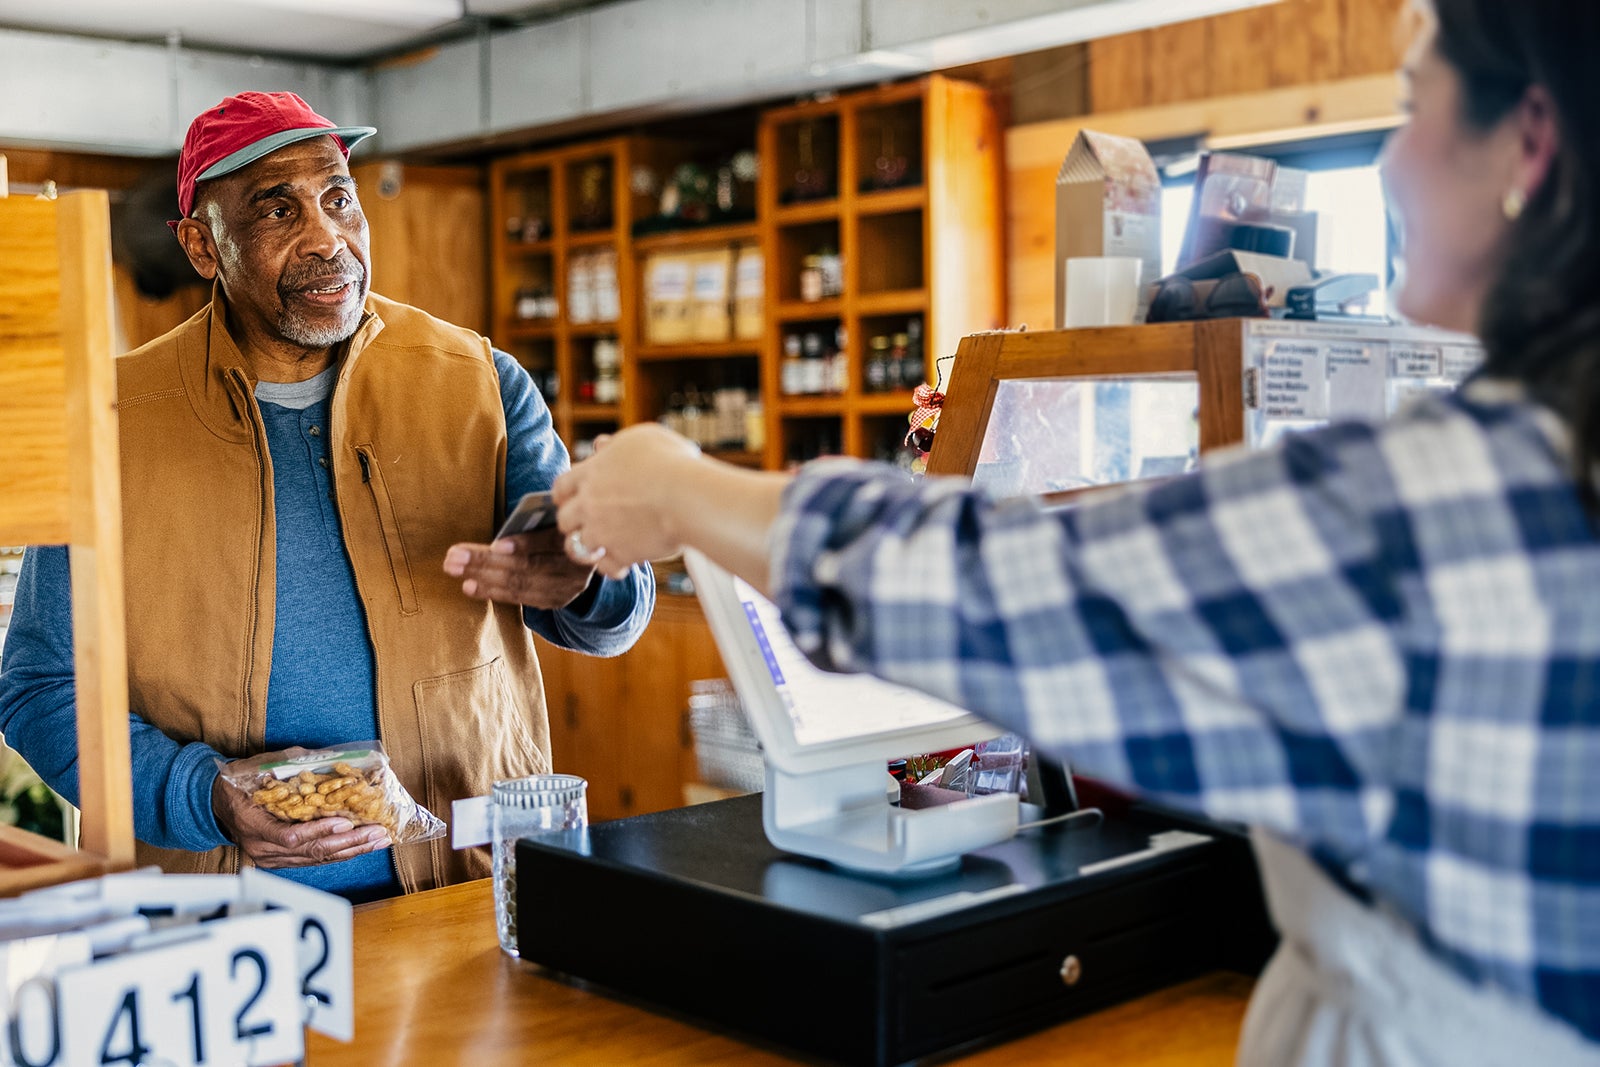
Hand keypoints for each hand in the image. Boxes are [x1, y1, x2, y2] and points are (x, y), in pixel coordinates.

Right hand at [212, 775, 389, 868]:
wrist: (214, 804)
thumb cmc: (236, 783)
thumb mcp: (255, 768)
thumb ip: (287, 762)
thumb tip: (321, 756)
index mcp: (253, 824)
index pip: (289, 836)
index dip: (318, 831)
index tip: (344, 822)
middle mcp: (262, 848)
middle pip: (310, 851)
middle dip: (348, 842)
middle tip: (376, 833)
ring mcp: (272, 858)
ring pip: (316, 858)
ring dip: (351, 850)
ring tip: (378, 840)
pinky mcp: (281, 861)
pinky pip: (314, 859)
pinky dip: (340, 853)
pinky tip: (361, 846)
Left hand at [442, 524, 597, 607]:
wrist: (592, 549)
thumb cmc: (562, 524)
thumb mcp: (557, 516)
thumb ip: (536, 520)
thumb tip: (498, 529)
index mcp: (578, 536)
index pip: (550, 542)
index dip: (524, 544)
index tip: (495, 545)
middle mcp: (576, 567)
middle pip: (528, 566)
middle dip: (487, 561)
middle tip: (454, 556)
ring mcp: (568, 588)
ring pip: (521, 585)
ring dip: (483, 577)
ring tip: (454, 569)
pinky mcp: (557, 600)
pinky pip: (521, 598)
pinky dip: (493, 592)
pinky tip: (469, 587)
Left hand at [551, 425, 705, 577]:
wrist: (687, 497)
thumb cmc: (671, 462)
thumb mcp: (643, 439)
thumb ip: (617, 444)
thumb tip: (601, 445)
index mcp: (592, 473)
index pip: (561, 487)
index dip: (565, 495)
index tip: (574, 499)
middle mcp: (590, 504)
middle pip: (564, 520)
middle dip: (574, 523)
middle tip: (591, 523)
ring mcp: (601, 531)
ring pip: (576, 547)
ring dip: (590, 547)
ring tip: (604, 548)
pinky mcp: (620, 554)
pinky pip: (605, 569)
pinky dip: (613, 568)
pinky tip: (624, 563)